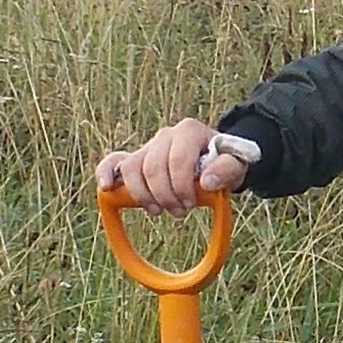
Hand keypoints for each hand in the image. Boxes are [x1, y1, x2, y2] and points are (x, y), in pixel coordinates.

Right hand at [96, 119, 253, 208]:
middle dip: (163, 195)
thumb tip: (206, 182)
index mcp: (189, 131)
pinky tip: (105, 188)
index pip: (176, 160)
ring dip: (142, 195)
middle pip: (152, 167)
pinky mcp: (137, 158)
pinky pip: (114, 161)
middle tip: (179, 212)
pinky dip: (106, 172)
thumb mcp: (237, 165)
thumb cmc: (226, 162)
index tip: (190, 205)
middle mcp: (166, 135)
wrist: (218, 157)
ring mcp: (149, 146)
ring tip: (158, 210)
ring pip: (131, 168)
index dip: (180, 187)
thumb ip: (227, 170)